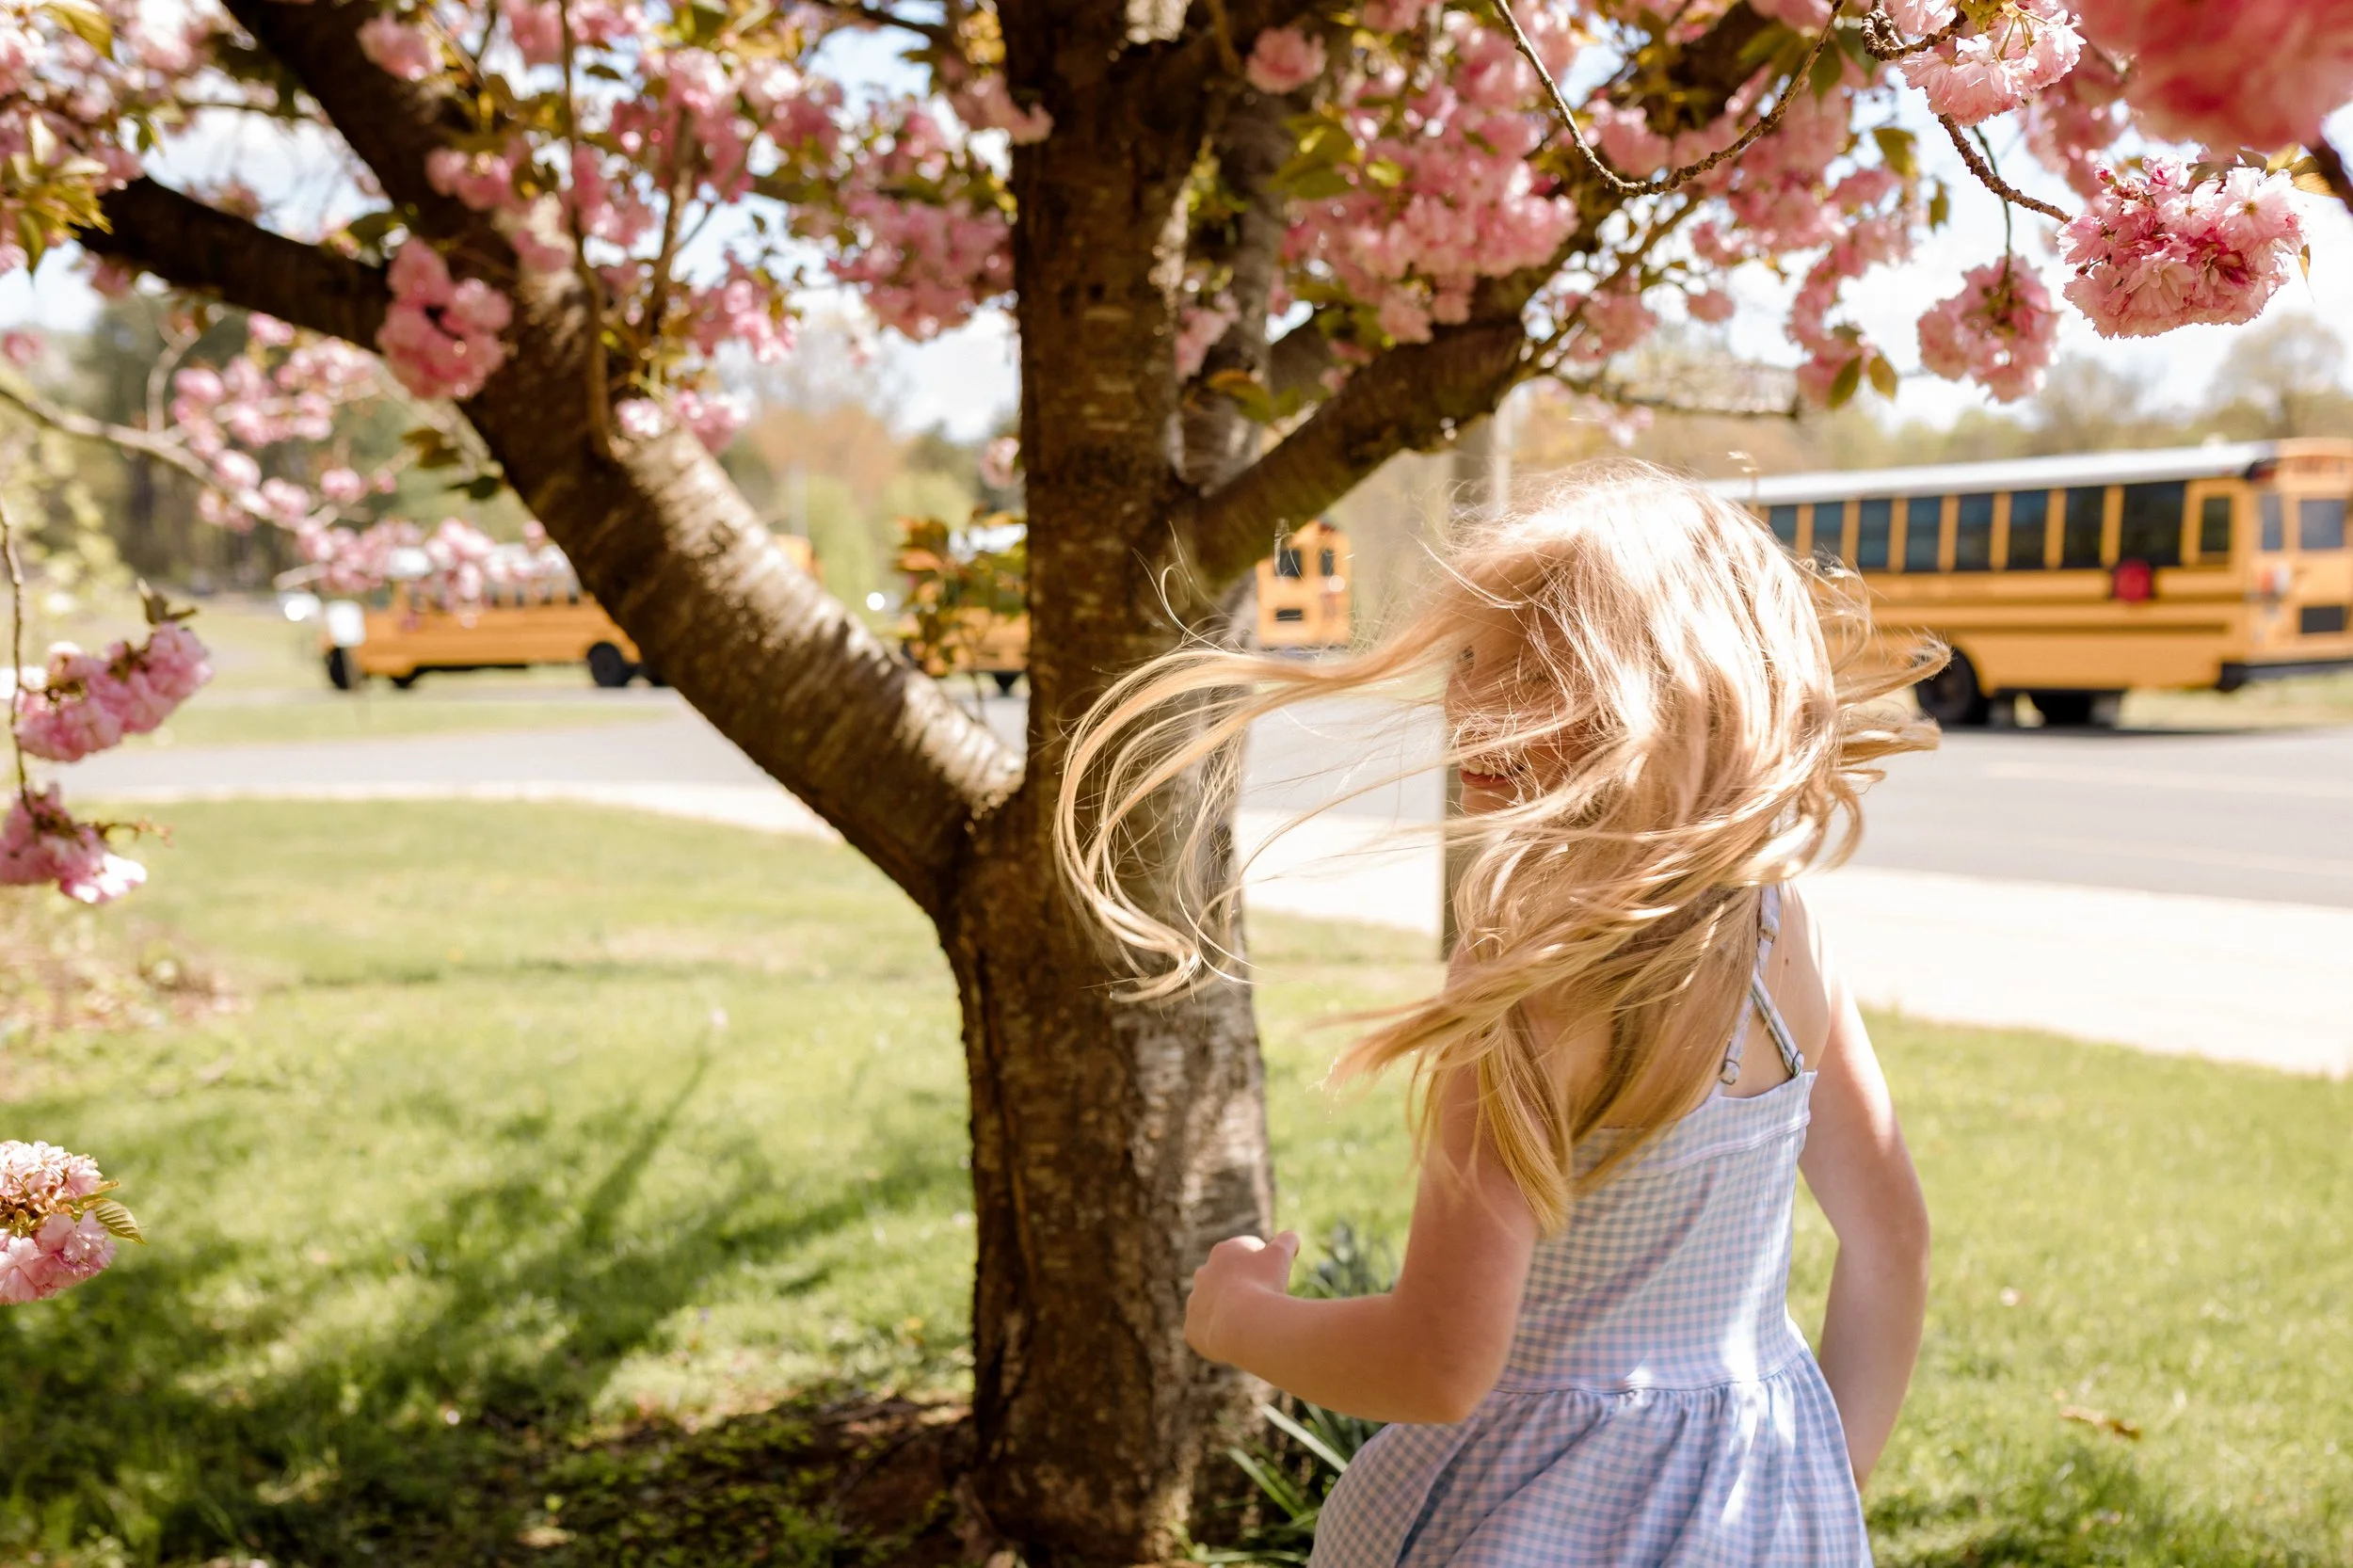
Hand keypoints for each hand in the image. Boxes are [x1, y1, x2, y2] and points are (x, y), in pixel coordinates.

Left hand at [1185, 1230, 1298, 1365]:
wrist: (1243, 1322)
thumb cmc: (1263, 1285)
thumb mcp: (1281, 1257)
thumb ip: (1287, 1242)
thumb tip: (1292, 1237)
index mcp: (1223, 1252)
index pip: (1245, 1250)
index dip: (1263, 1259)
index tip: (1275, 1273)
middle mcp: (1204, 1273)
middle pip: (1226, 1277)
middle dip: (1242, 1284)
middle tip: (1262, 1298)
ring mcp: (1195, 1302)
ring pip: (1213, 1305)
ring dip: (1229, 1310)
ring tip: (1249, 1322)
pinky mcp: (1191, 1328)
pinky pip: (1206, 1331)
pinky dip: (1219, 1335)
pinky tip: (1236, 1340)